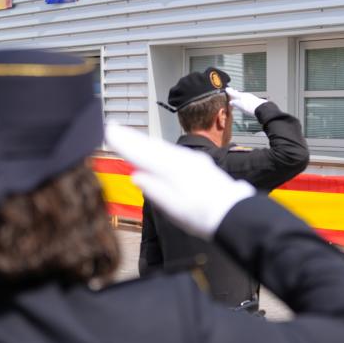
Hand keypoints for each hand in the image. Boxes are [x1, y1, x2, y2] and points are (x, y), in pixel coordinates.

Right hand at [104, 124, 254, 238]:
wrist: (234, 214)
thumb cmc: (203, 216)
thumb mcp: (175, 209)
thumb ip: (156, 191)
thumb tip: (136, 176)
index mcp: (173, 170)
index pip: (143, 154)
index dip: (125, 144)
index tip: (109, 132)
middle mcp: (182, 160)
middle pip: (151, 147)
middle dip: (131, 137)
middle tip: (113, 126)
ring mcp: (192, 160)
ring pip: (162, 147)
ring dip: (144, 141)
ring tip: (128, 135)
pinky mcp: (199, 165)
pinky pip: (173, 151)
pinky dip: (158, 148)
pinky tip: (155, 149)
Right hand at [226, 87, 265, 116]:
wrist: (261, 108)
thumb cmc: (250, 107)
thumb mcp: (239, 105)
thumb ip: (234, 103)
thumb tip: (231, 102)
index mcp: (240, 95)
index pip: (233, 92)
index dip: (229, 91)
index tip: (227, 89)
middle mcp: (245, 95)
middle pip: (238, 93)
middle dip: (235, 93)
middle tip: (231, 92)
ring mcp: (250, 98)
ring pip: (243, 96)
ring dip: (239, 96)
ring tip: (237, 98)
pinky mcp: (254, 101)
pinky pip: (247, 99)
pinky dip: (244, 100)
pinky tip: (245, 102)